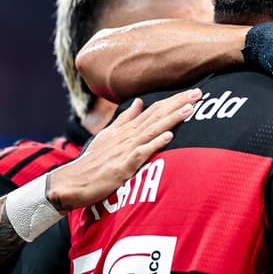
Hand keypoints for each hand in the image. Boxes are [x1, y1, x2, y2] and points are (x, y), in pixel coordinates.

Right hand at [45, 88, 201, 210]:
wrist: (73, 182)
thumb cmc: (94, 160)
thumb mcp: (109, 135)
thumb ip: (125, 119)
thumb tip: (139, 101)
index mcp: (127, 129)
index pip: (155, 110)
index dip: (174, 100)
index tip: (192, 91)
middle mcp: (128, 135)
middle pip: (157, 116)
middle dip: (178, 104)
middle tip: (199, 93)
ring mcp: (126, 150)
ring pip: (152, 131)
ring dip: (172, 119)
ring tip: (189, 109)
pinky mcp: (123, 166)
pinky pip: (141, 154)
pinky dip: (155, 144)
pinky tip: (169, 137)